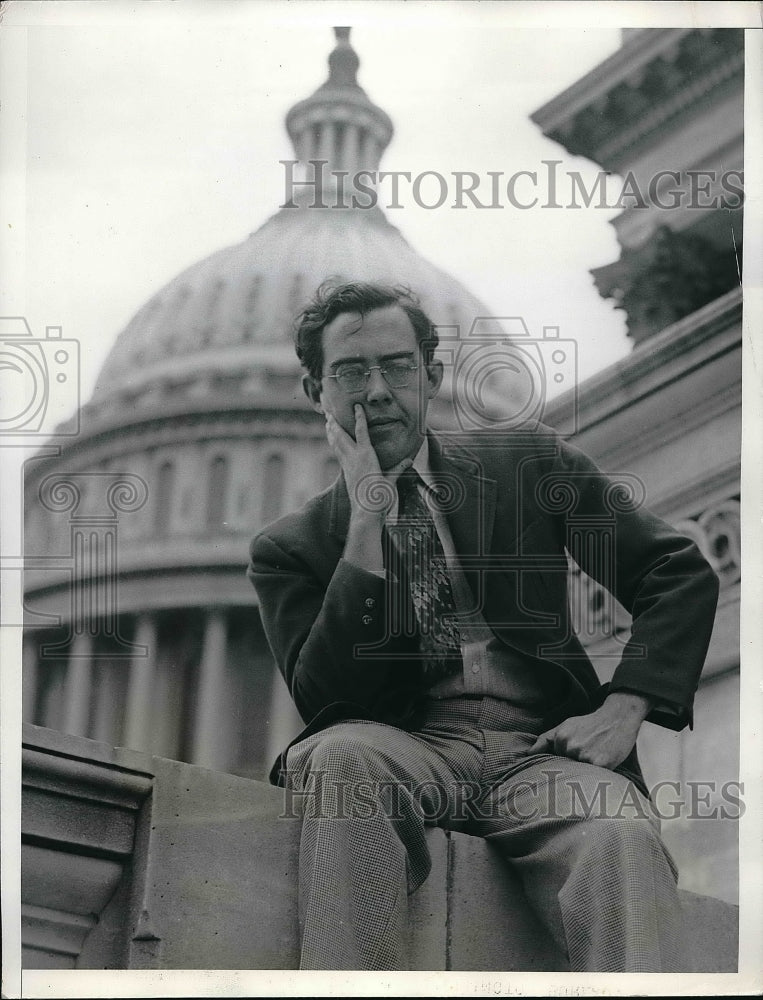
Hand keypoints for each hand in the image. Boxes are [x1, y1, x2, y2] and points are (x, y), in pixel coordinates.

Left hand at [325, 404, 410, 518]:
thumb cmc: (380, 498)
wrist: (366, 514)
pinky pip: (339, 454)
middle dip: (335, 423)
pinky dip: (335, 445)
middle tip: (328, 412)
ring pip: (337, 445)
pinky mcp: (346, 474)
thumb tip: (408, 460)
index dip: (359, 418)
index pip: (362, 432)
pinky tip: (334, 443)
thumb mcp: (391, 481)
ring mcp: (348, 466)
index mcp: (367, 456)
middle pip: (341, 436)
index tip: (356, 407)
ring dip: (331, 433)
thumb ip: (398, 469)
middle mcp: (354, 459)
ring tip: (327, 423)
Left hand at [526, 691, 651, 769]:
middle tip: (586, 756)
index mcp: (560, 738)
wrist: (618, 718)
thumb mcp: (566, 726)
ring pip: (579, 775)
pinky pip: (593, 778)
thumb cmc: (591, 724)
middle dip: (573, 768)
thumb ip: (546, 739)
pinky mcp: (600, 764)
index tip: (569, 761)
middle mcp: (571, 747)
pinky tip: (602, 763)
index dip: (564, 763)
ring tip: (595, 758)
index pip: (554, 762)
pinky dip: (597, 776)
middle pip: (566, 769)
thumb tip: (528, 754)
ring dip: (585, 772)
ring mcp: (585, 756)